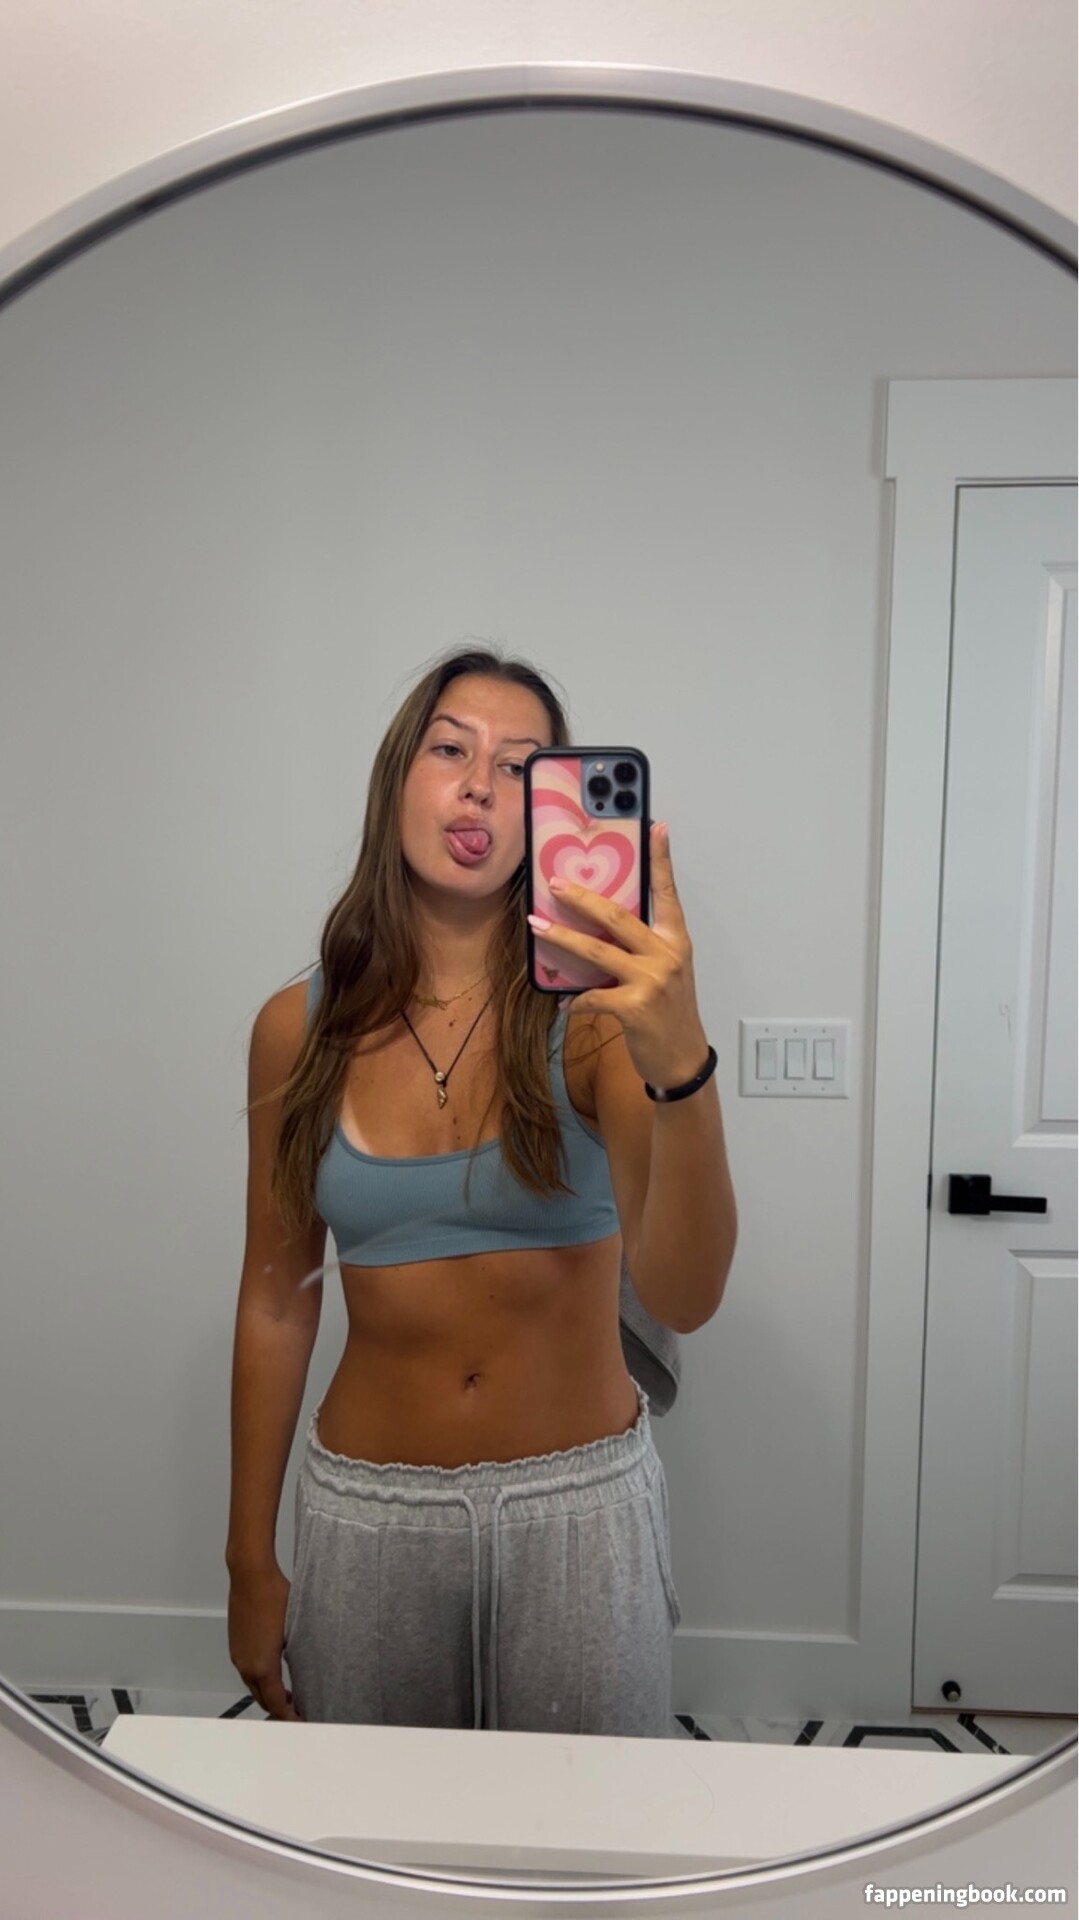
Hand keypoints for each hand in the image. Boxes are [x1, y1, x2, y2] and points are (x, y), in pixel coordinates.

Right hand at [227, 1563, 302, 1719]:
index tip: (300, 1720)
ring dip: (269, 1694)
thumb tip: (308, 1670)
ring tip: (289, 1695)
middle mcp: (246, 1666)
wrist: (250, 1575)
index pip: (276, 1704)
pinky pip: (247, 1671)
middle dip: (279, 1709)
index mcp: (262, 1667)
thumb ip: (298, 1657)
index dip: (289, 1716)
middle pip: (262, 1700)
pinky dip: (260, 1680)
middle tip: (298, 1711)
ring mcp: (238, 1656)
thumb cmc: (273, 1595)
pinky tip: (274, 1674)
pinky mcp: (236, 1646)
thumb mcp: (295, 1629)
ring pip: (253, 1687)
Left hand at [529, 821, 709, 1088]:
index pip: (666, 893)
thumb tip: (599, 925)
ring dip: (561, 938)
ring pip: (597, 951)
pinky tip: (563, 1005)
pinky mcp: (635, 1008)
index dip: (660, 860)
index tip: (655, 827)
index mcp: (675, 940)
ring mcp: (652, 981)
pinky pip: (592, 996)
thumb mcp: (666, 972)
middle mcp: (666, 955)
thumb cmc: (669, 1012)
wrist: (682, 1058)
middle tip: (555, 883)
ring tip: (537, 927)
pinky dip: (573, 1000)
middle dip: (582, 897)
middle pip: (617, 916)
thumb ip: (642, 947)